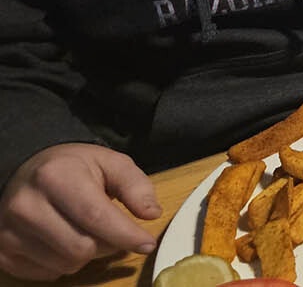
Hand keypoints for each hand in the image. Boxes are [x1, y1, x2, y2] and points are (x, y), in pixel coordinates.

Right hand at [0, 143, 160, 280]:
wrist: (25, 172)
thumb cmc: (74, 169)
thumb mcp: (110, 163)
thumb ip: (136, 186)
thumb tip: (151, 214)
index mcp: (56, 177)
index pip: (96, 217)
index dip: (126, 235)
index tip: (147, 244)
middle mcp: (26, 205)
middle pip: (82, 248)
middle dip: (107, 244)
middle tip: (112, 230)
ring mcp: (8, 231)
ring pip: (66, 264)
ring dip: (86, 255)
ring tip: (85, 232)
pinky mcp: (2, 252)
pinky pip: (46, 274)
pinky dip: (63, 263)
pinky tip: (63, 241)